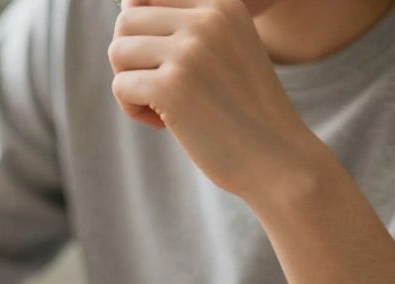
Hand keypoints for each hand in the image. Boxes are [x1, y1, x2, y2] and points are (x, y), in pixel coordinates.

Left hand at [107, 0, 324, 202]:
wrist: (276, 157)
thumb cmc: (241, 108)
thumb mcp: (222, 49)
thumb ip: (181, 24)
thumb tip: (124, 3)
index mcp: (223, 3)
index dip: (147, 36)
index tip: (170, 65)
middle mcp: (207, 18)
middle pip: (127, 20)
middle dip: (131, 58)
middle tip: (157, 87)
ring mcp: (190, 51)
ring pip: (118, 50)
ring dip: (129, 82)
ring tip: (161, 105)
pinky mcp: (171, 86)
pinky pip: (121, 86)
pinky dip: (133, 109)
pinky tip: (164, 123)